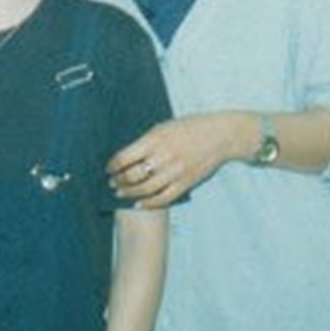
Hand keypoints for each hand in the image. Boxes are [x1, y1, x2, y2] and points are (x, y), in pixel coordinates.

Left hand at [106, 113, 250, 207]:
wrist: (221, 136)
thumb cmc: (191, 127)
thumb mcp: (164, 126)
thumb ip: (146, 141)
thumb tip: (127, 156)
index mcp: (155, 139)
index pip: (125, 157)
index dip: (112, 165)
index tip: (109, 168)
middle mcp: (164, 157)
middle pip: (132, 176)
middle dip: (118, 181)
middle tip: (112, 182)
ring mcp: (175, 172)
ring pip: (145, 190)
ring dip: (129, 193)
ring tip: (120, 193)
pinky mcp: (186, 183)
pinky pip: (163, 198)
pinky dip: (148, 204)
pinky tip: (138, 204)